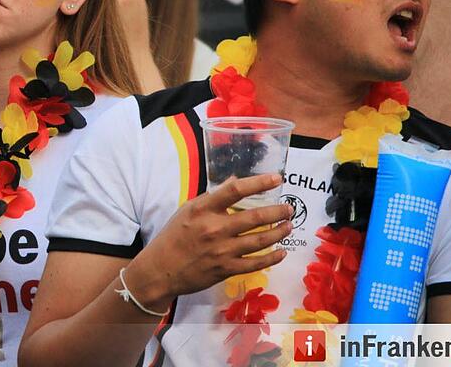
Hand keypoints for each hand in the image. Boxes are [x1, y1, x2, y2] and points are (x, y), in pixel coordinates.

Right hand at [124, 174, 291, 309]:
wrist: (161, 270)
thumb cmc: (173, 236)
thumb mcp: (188, 210)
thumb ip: (212, 197)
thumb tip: (235, 182)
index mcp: (203, 209)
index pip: (235, 191)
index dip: (258, 183)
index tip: (276, 179)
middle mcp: (215, 228)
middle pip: (255, 217)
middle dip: (277, 211)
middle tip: (289, 208)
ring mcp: (222, 250)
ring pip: (260, 240)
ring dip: (279, 232)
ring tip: (288, 226)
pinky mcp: (226, 269)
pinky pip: (255, 263)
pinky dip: (272, 258)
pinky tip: (281, 252)